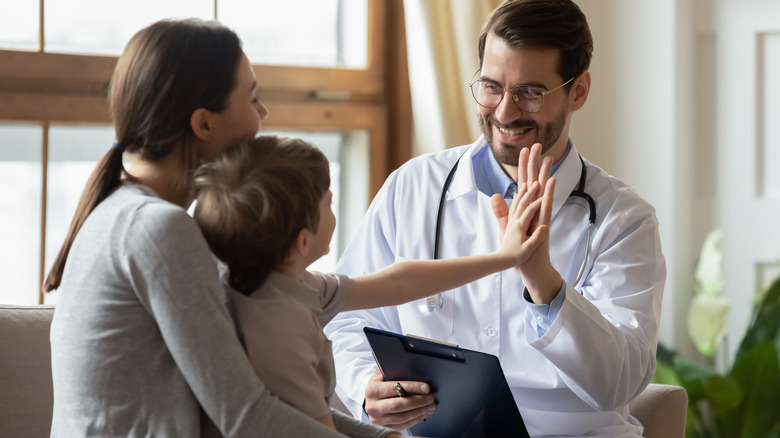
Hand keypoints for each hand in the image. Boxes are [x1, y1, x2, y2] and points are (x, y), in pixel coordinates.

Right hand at [364, 367, 435, 429]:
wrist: (370, 401)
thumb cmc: (379, 385)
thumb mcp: (379, 373)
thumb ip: (383, 363)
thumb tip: (378, 349)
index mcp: (372, 390)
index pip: (395, 388)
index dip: (412, 387)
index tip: (426, 387)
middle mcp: (372, 406)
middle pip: (399, 405)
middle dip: (418, 401)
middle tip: (431, 397)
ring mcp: (378, 419)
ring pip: (403, 417)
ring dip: (420, 411)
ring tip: (431, 405)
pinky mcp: (384, 427)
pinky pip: (403, 425)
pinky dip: (416, 419)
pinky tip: (425, 412)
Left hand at [493, 143, 561, 303]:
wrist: (532, 268)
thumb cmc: (521, 251)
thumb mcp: (508, 228)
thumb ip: (502, 212)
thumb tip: (497, 195)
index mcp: (526, 209)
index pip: (524, 183)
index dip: (523, 168)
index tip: (524, 150)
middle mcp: (535, 209)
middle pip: (534, 182)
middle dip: (534, 163)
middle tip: (537, 144)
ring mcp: (541, 216)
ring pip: (543, 190)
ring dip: (545, 173)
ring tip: (548, 156)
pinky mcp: (544, 224)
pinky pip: (547, 206)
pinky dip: (549, 193)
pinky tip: (551, 181)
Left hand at [494, 179, 547, 265]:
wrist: (503, 260)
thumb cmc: (516, 257)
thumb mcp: (528, 249)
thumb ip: (536, 238)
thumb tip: (545, 227)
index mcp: (520, 226)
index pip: (529, 211)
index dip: (537, 202)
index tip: (545, 194)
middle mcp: (515, 222)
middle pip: (522, 203)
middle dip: (529, 192)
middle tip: (536, 182)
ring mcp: (512, 222)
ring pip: (517, 204)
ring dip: (522, 193)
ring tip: (526, 184)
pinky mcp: (511, 224)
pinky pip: (514, 209)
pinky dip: (517, 200)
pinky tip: (517, 195)